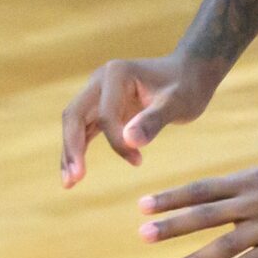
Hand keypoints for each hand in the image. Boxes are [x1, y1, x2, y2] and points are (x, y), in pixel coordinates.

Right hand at [59, 55, 224, 186]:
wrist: (189, 74)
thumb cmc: (187, 86)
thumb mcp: (177, 103)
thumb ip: (153, 120)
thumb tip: (129, 141)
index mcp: (116, 74)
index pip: (106, 115)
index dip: (116, 142)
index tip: (138, 161)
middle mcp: (100, 80)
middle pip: (74, 115)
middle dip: (72, 148)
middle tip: (73, 180)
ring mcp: (97, 92)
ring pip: (74, 124)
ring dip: (70, 152)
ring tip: (68, 183)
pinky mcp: (100, 106)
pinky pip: (83, 129)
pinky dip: (78, 150)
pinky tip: (76, 173)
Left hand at [139, 160, 257, 257]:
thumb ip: (239, 190)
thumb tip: (208, 201)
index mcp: (248, 181)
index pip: (202, 189)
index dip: (171, 198)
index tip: (143, 205)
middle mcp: (254, 201)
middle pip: (206, 214)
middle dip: (173, 225)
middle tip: (143, 234)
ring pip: (227, 244)